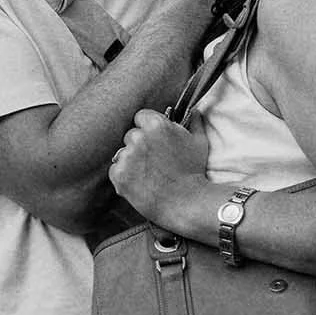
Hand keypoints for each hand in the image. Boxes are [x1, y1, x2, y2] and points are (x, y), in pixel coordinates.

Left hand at [109, 109, 214, 232]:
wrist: (187, 203)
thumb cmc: (194, 172)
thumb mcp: (199, 143)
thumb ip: (195, 122)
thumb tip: (194, 110)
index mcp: (156, 125)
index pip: (141, 116)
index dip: (148, 128)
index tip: (155, 140)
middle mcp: (139, 137)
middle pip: (131, 135)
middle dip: (140, 146)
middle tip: (154, 161)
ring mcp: (127, 156)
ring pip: (123, 154)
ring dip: (132, 161)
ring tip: (149, 175)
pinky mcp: (119, 175)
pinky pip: (116, 170)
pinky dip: (124, 177)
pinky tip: (141, 184)